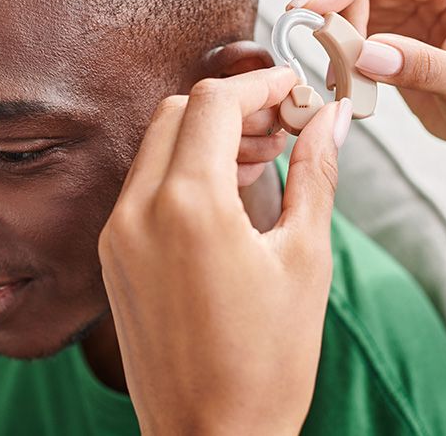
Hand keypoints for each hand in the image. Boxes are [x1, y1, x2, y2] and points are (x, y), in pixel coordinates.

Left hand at [98, 66, 350, 434]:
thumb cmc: (266, 364)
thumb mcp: (305, 259)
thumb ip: (315, 175)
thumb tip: (331, 120)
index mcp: (188, 206)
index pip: (215, 101)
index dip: (260, 81)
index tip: (293, 86)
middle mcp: (139, 210)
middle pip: (179, 111)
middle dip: (234, 104)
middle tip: (284, 124)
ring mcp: (118, 233)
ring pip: (157, 144)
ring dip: (208, 135)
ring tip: (264, 159)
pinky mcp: (114, 256)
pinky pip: (144, 185)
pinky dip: (183, 170)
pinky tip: (229, 193)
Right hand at [289, 0, 445, 158]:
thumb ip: (421, 67)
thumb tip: (366, 53)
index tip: (314, 8)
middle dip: (333, 7)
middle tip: (327, 50)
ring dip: (326, 23)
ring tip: (336, 65)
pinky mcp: (380, 24)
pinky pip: (339, 19)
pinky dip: (329, 42)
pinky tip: (338, 71)